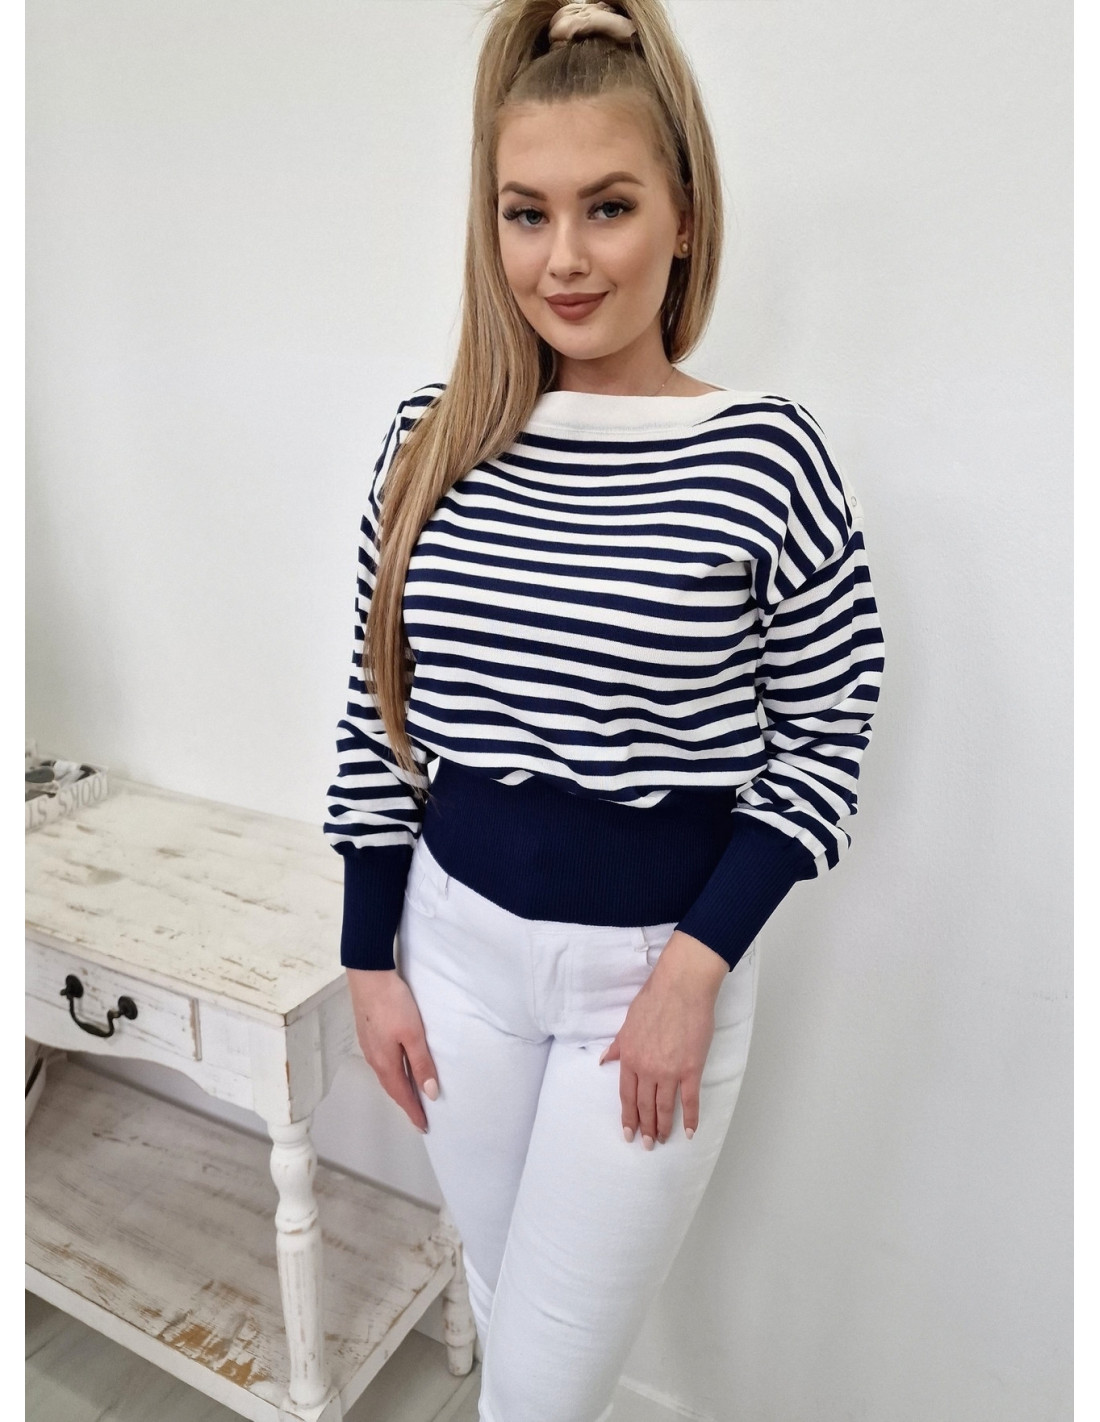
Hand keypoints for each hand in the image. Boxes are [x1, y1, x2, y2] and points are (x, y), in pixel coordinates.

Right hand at [345, 967, 439, 1132]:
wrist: (368, 976)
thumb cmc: (392, 1004)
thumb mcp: (413, 1034)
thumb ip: (422, 1064)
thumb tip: (430, 1093)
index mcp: (385, 1063)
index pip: (402, 1095)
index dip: (413, 1111)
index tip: (423, 1127)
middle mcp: (374, 1059)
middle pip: (392, 1087)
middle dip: (405, 1103)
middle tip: (419, 1116)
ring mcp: (369, 1046)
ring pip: (386, 1075)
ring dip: (399, 1088)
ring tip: (411, 1096)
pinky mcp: (369, 1034)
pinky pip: (382, 1063)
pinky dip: (393, 1073)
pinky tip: (398, 1068)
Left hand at [599, 930, 726, 1146]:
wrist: (681, 988)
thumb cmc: (654, 999)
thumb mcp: (628, 1023)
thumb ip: (618, 1046)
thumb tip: (604, 1060)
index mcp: (630, 1057)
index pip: (626, 1095)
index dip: (628, 1116)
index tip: (628, 1132)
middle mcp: (647, 1068)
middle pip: (644, 1105)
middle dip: (645, 1127)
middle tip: (647, 1144)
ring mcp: (669, 1071)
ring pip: (664, 1107)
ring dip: (663, 1126)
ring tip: (663, 1140)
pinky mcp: (691, 1068)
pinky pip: (689, 1100)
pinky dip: (689, 1118)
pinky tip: (689, 1131)